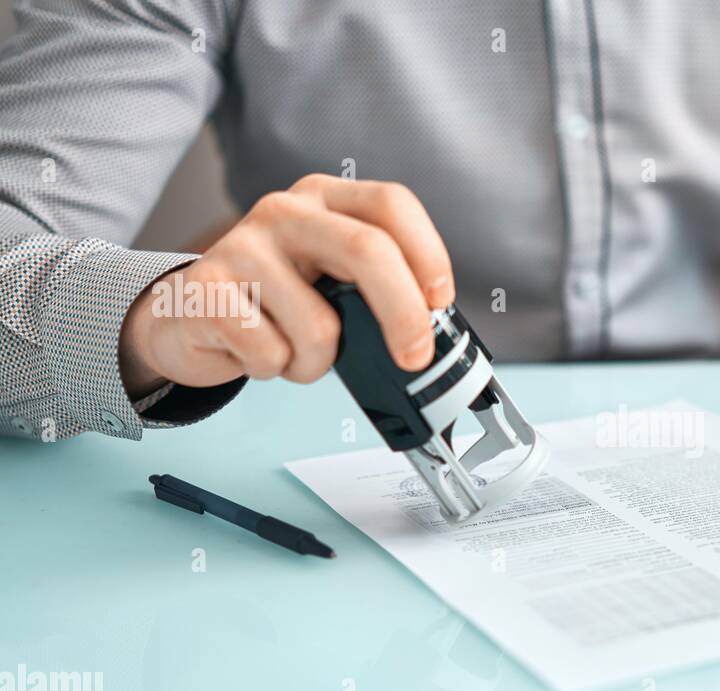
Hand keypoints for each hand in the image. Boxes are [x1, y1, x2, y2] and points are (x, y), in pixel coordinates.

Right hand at [118, 175, 453, 395]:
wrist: (187, 317)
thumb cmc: (276, 304)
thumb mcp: (332, 280)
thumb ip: (375, 288)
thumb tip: (430, 334)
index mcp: (326, 199)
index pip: (391, 205)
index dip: (428, 254)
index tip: (440, 302)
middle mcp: (285, 211)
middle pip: (367, 251)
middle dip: (404, 315)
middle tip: (414, 358)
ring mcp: (242, 245)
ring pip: (320, 327)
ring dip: (317, 363)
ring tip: (292, 349)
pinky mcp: (205, 288)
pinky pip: (272, 353)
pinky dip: (274, 369)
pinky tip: (254, 350)